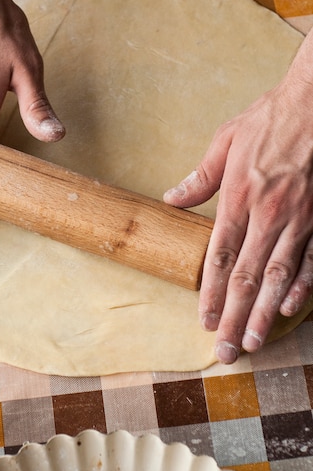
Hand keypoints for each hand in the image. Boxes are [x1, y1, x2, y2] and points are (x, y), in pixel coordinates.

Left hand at [164, 34, 312, 362]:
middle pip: (245, 275)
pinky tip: (290, 309)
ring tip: (251, 341)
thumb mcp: (226, 141)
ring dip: (263, 312)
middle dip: (233, 315)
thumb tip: (171, 198)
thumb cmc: (269, 120)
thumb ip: (200, 177)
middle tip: (225, 350)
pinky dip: (302, 286)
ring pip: (277, 276)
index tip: (202, 319)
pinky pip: (312, 259)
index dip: (209, 291)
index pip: (219, 256)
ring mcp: (298, 220)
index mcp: (238, 197)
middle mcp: (267, 215)